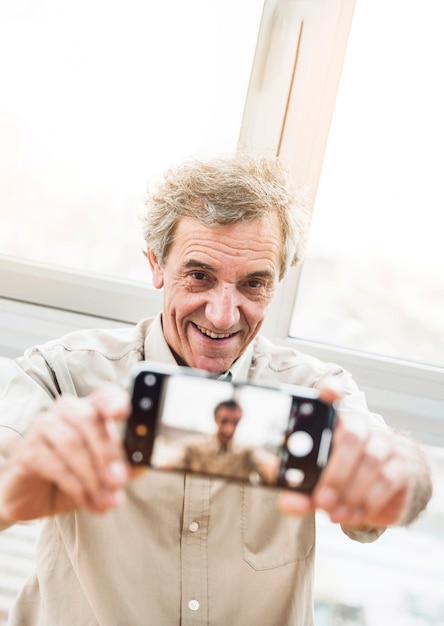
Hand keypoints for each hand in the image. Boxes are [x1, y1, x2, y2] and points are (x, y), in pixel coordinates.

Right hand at [0, 385, 132, 523]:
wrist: (35, 499)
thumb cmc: (75, 477)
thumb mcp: (106, 473)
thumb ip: (128, 464)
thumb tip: (147, 461)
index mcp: (90, 409)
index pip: (105, 395)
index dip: (114, 401)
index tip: (123, 414)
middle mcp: (66, 411)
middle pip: (90, 420)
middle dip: (108, 453)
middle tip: (120, 481)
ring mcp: (44, 427)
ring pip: (73, 445)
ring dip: (94, 477)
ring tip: (106, 501)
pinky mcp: (28, 451)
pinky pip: (57, 466)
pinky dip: (77, 487)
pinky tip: (88, 502)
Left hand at [279, 388, 431, 527]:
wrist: (383, 492)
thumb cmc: (342, 479)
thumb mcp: (317, 484)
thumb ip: (300, 491)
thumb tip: (288, 502)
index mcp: (334, 423)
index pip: (333, 397)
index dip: (330, 391)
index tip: (327, 391)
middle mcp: (361, 427)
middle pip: (352, 435)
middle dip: (335, 471)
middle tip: (321, 499)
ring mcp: (384, 444)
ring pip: (370, 460)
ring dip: (350, 491)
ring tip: (334, 513)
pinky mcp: (402, 465)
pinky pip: (388, 479)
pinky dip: (369, 500)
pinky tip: (355, 515)